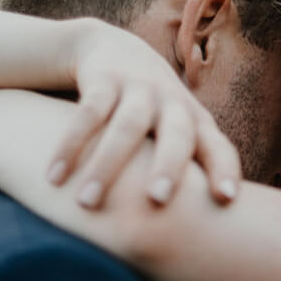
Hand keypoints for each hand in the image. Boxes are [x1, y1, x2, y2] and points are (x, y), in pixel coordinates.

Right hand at [45, 20, 239, 208]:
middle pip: (176, 134)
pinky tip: (54, 177)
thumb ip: (189, 167)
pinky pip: (88, 114)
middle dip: (169, 165)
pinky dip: (70, 145)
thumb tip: (200, 231)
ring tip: (86, 203)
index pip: (218, 145)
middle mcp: (172, 103)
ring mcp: (139, 89)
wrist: (111, 48)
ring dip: (106, 166)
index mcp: (196, 122)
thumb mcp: (176, 130)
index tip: (226, 199)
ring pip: (126, 127)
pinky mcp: (104, 80)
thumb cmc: (152, 111)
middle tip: (158, 200)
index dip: (224, 169)